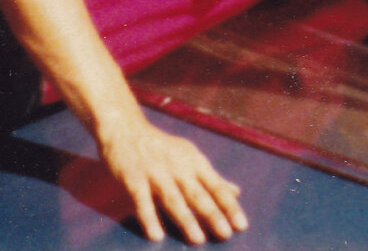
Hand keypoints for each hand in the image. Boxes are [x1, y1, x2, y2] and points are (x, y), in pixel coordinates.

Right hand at [99, 118, 247, 243]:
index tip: (242, 225)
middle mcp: (177, 167)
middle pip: (197, 194)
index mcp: (194, 162)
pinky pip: (142, 200)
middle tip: (225, 234)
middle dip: (212, 214)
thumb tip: (237, 192)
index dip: (229, 206)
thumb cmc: (162, 148)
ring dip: (185, 219)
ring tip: (198, 239)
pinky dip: (149, 217)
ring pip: (172, 198)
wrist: (125, 127)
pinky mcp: (133, 178)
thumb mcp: (190, 157)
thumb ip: (212, 177)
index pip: (216, 186)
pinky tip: (156, 235)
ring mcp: (155, 172)